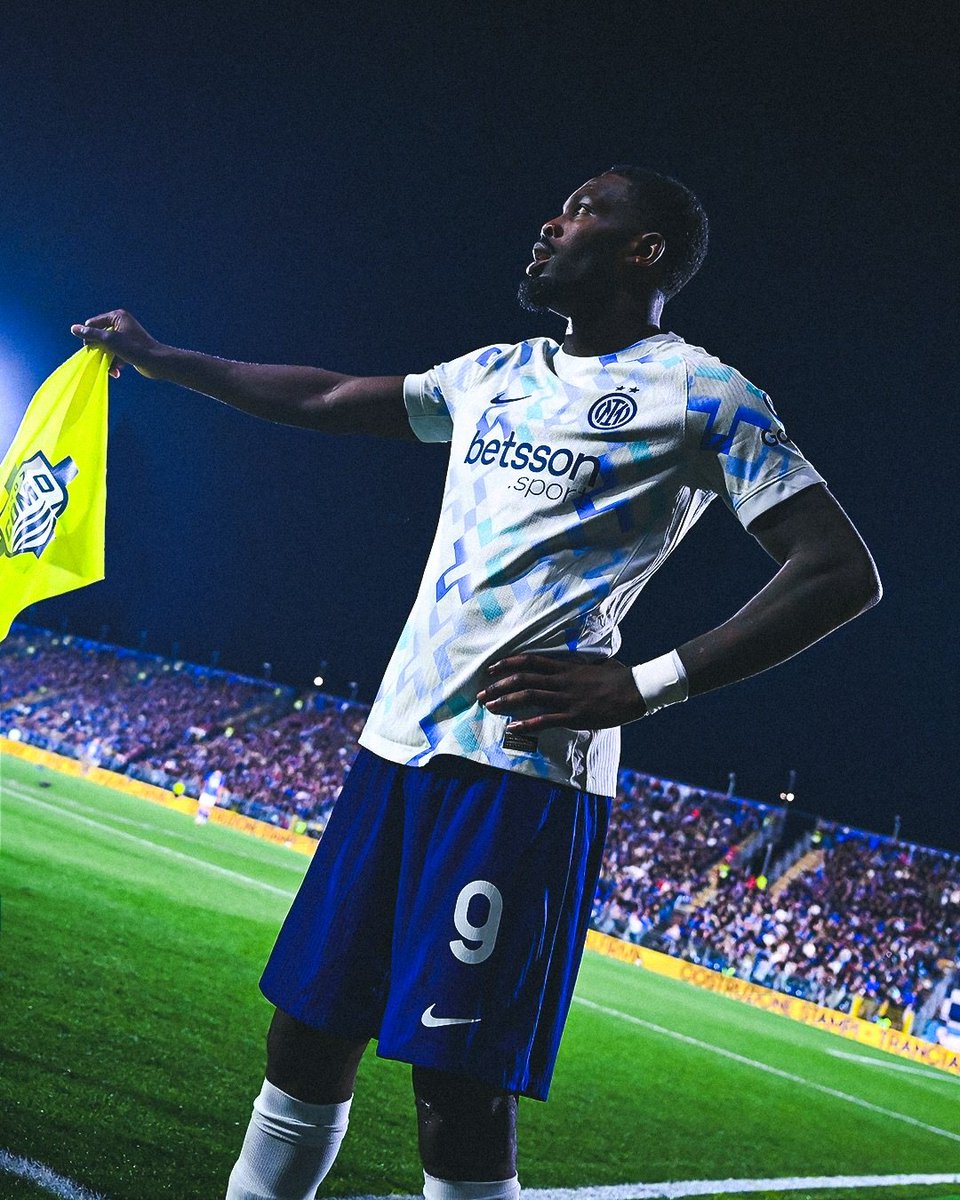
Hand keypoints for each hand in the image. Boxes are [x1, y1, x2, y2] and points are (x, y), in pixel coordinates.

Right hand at [70, 309, 161, 379]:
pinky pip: (115, 354)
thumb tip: (73, 328)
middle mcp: (121, 324)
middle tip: (100, 361)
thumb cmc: (134, 348)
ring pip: (107, 347)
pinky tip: (117, 372)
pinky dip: (115, 362)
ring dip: (107, 359)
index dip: (90, 337)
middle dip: (99, 351)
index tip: (92, 349)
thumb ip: (91, 334)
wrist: (157, 363)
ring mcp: (125, 336)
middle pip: (99, 336)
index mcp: (117, 316)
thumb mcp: (109, 340)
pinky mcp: (129, 348)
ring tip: (112, 370)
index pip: (92, 323)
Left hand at [477, 653, 646, 733]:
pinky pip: (545, 720)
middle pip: (522, 678)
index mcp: (566, 667)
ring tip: (488, 707)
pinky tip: (511, 728)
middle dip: (498, 685)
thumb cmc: (620, 676)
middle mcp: (561, 681)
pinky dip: (526, 724)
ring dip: (505, 702)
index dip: (507, 663)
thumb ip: (580, 665)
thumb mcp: (596, 664)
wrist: (637, 690)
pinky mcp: (574, 716)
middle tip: (481, 693)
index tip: (491, 668)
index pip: (530, 660)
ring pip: (528, 696)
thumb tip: (574, 663)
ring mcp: (567, 698)